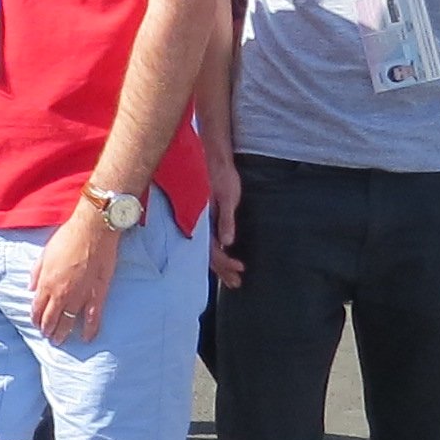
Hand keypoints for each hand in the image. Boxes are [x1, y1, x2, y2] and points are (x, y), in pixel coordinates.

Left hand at [31, 209, 121, 343]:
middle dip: (47, 330)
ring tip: (60, 341)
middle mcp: (61, 293)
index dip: (36, 319)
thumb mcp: (45, 253)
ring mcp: (80, 296)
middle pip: (51, 319)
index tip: (36, 324)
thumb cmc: (67, 237)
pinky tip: (87, 339)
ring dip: (62, 333)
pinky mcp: (97, 294)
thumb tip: (30, 288)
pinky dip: (90, 330)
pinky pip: (93, 318)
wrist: (92, 230)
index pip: (37, 309)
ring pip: (69, 322)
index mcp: (46, 283)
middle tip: (47, 336)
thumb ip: (36, 273)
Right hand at [207, 145, 245, 285]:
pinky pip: (208, 239)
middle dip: (223, 270)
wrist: (212, 156)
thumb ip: (225, 220)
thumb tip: (227, 244)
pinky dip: (216, 251)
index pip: (213, 250)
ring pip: (207, 248)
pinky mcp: (205, 216)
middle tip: (237, 284)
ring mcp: (201, 220)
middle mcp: (200, 223)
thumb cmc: (221, 175)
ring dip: (220, 264)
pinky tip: (223, 255)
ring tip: (232, 278)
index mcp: (204, 220)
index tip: (240, 269)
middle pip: (209, 254)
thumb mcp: (228, 197)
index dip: (225, 263)